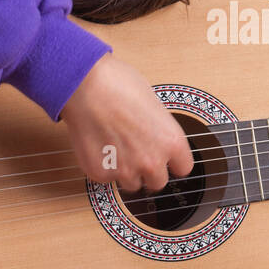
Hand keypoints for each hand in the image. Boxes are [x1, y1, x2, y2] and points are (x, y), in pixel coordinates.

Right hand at [58, 53, 194, 192]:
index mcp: (172, 142)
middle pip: (158, 182)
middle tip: (135, 152)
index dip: (172, 162)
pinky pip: (105, 177)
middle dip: (148, 170)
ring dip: (125, 171)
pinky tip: (98, 145)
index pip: (183, 168)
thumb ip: (158, 130)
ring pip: (131, 184)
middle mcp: (152, 161)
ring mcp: (126, 170)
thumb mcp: (153, 105)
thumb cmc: (119, 84)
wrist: (86, 85)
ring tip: (114, 146)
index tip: (165, 158)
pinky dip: (102, 166)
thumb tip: (154, 139)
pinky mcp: (100, 173)